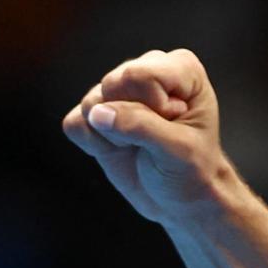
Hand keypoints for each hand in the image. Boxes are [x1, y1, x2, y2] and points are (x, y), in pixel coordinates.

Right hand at [60, 48, 238, 227]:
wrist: (181, 198)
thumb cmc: (193, 170)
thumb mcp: (180, 151)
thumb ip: (142, 127)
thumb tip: (97, 112)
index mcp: (181, 68)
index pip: (141, 76)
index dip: (153, 108)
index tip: (175, 125)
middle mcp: (147, 70)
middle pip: (113, 85)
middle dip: (131, 122)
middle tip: (156, 140)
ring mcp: (117, 90)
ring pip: (91, 105)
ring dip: (113, 137)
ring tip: (140, 146)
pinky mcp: (93, 112)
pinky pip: (74, 124)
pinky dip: (95, 146)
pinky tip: (120, 149)